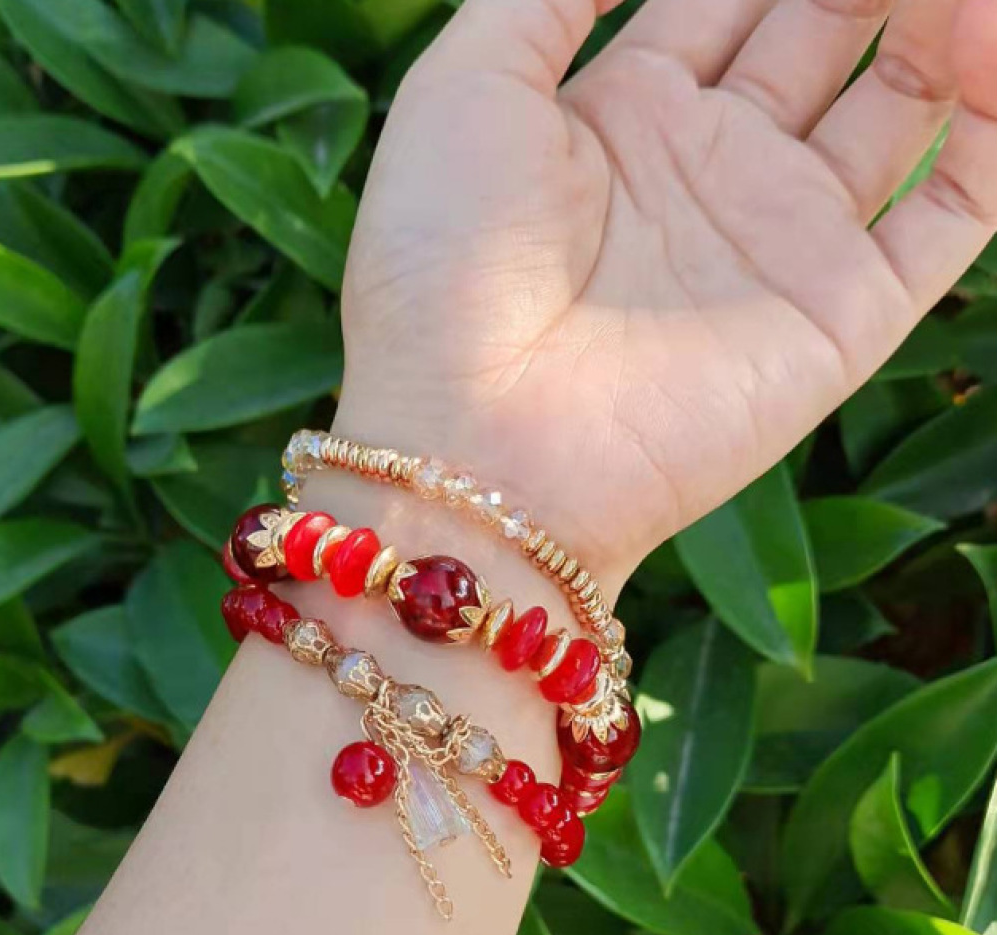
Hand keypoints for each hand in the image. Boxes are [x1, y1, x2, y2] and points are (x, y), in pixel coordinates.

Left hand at [338, 0, 996, 584]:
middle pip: (829, 23)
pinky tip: (994, 33)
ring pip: (907, 96)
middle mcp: (712, 171)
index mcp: (626, 115)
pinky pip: (955, 207)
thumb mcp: (469, 86)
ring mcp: (781, 243)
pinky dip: (997, 117)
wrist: (472, 442)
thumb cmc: (441, 267)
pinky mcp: (841, 316)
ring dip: (948, 17)